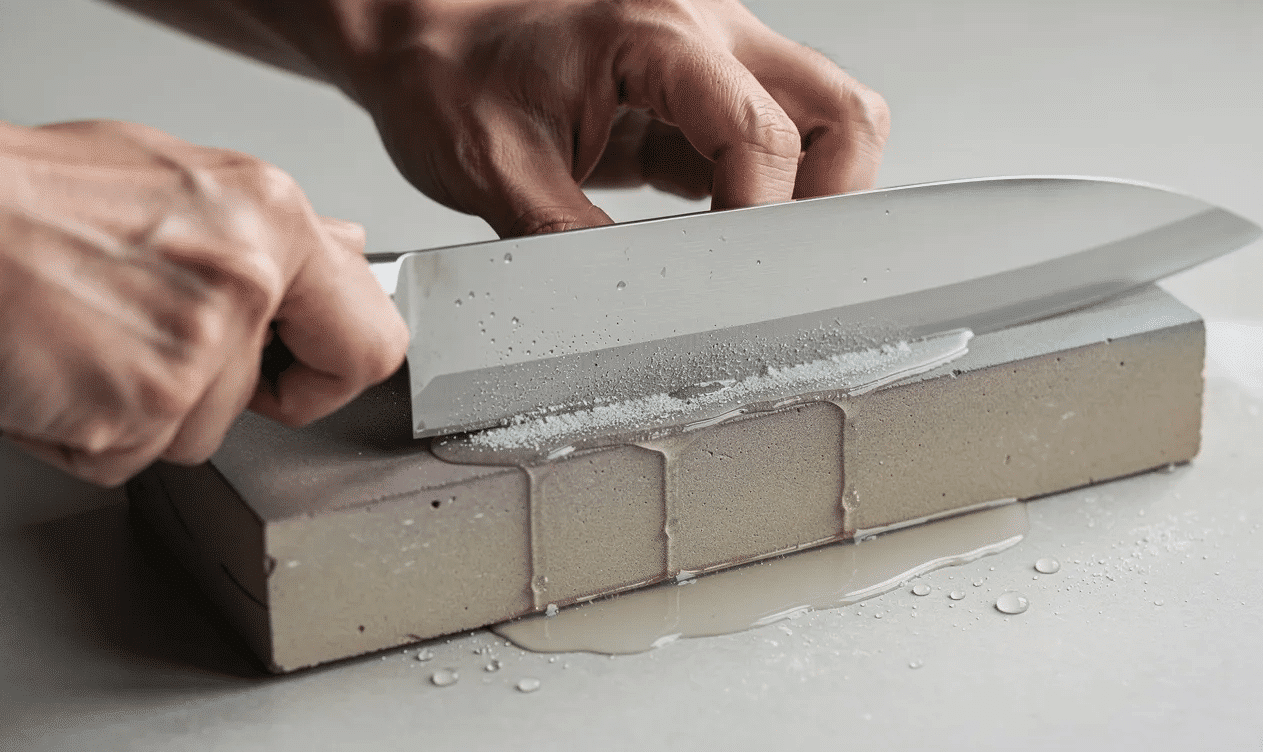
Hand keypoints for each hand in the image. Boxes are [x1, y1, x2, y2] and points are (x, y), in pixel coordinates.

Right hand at [0, 119, 407, 485]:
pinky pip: (128, 458)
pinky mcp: (135, 407)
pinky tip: (58, 368)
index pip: (373, 342)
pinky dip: (85, 432)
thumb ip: (268, 233)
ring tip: (86, 337)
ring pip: (194, 435)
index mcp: (272, 219)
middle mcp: (248, 281)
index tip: (296, 372)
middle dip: (215, 394)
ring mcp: (194, 350)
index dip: (332, 373)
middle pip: (264, 401)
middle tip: (149, 340)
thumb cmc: (36, 197)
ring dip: (138, 410)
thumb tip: (345, 255)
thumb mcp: (179, 180)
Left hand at [289, 0, 889, 235]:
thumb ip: (570, 242)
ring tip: (755, 249)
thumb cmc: (445, 72)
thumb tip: (632, 313)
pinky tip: (716, 233)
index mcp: (657, 35)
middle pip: (841, 111)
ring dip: (811, 191)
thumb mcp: (494, 168)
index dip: (760, 222)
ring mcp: (711, 59)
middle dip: (830, 199)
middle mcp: (705, 32)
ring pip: (824, 118)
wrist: (421, 32)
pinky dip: (765, 191)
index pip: (762, 135)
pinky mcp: (697, 93)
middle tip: (778, 264)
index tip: (732, 282)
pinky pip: (770, 137)